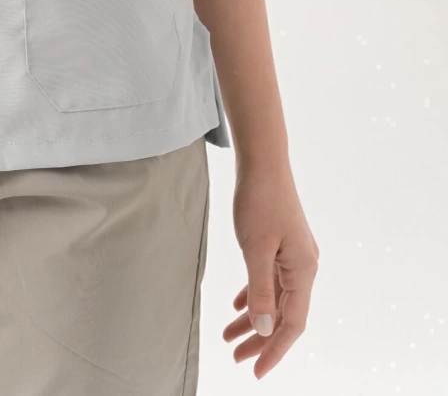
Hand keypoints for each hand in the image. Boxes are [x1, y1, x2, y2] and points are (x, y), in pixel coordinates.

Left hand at [223, 158, 318, 378]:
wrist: (263, 162)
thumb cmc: (260, 201)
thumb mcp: (255, 249)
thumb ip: (260, 290)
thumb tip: (263, 329)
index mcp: (303, 271)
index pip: (292, 323)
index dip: (274, 350)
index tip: (255, 371)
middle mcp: (304, 267)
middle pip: (284, 315)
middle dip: (261, 340)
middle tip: (236, 357)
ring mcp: (294, 256)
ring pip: (275, 299)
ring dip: (254, 320)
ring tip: (229, 337)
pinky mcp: (282, 246)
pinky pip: (270, 281)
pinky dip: (255, 296)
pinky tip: (238, 308)